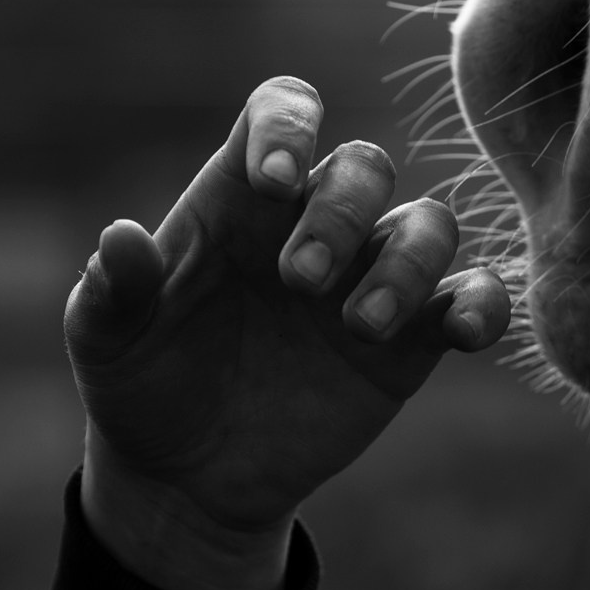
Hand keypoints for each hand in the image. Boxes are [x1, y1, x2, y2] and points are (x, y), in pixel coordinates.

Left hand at [65, 76, 510, 589]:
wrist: (190, 477)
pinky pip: (473, 298)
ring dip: (406, 264)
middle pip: (365, 166)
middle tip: (299, 283)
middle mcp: (316, 224)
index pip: (282, 112)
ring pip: (429, 225)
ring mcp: (371, 279)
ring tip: (361, 326)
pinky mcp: (413, 340)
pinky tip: (461, 333)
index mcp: (240, 199)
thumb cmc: (143, 386)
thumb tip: (122, 238)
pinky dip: (483, 305)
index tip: (275, 181)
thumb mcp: (106, 342)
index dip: (289, 127)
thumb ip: (115, 290)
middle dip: (343, 213)